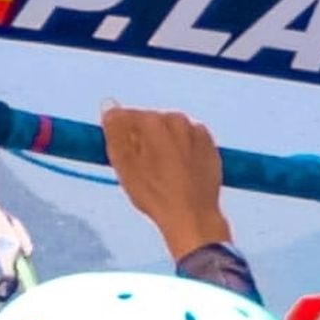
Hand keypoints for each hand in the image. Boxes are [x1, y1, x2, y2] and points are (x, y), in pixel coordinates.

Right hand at [101, 104, 232, 260]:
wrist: (193, 215)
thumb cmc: (154, 193)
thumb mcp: (123, 164)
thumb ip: (114, 130)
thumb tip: (109, 104)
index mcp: (152, 120)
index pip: (125, 117)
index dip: (120, 137)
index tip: (122, 157)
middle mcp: (176, 119)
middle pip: (150, 123)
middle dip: (143, 139)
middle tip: (142, 169)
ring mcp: (196, 131)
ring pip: (170, 132)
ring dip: (163, 145)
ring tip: (162, 174)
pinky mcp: (210, 145)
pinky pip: (189, 142)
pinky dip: (182, 152)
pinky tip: (179, 173)